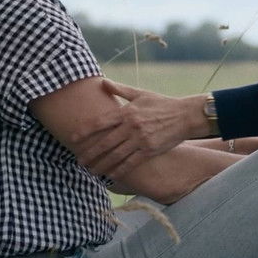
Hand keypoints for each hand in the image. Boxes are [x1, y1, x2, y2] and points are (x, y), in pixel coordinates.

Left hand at [73, 79, 208, 178]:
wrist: (185, 115)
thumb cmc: (162, 103)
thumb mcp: (141, 94)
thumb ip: (120, 89)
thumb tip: (102, 82)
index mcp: (127, 111)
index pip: (100, 122)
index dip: (84, 131)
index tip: (72, 138)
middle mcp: (131, 126)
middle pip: (104, 142)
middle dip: (89, 153)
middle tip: (78, 161)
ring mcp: (140, 140)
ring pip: (115, 155)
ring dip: (101, 165)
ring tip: (91, 171)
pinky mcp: (149, 151)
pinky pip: (130, 163)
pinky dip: (119, 170)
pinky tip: (110, 176)